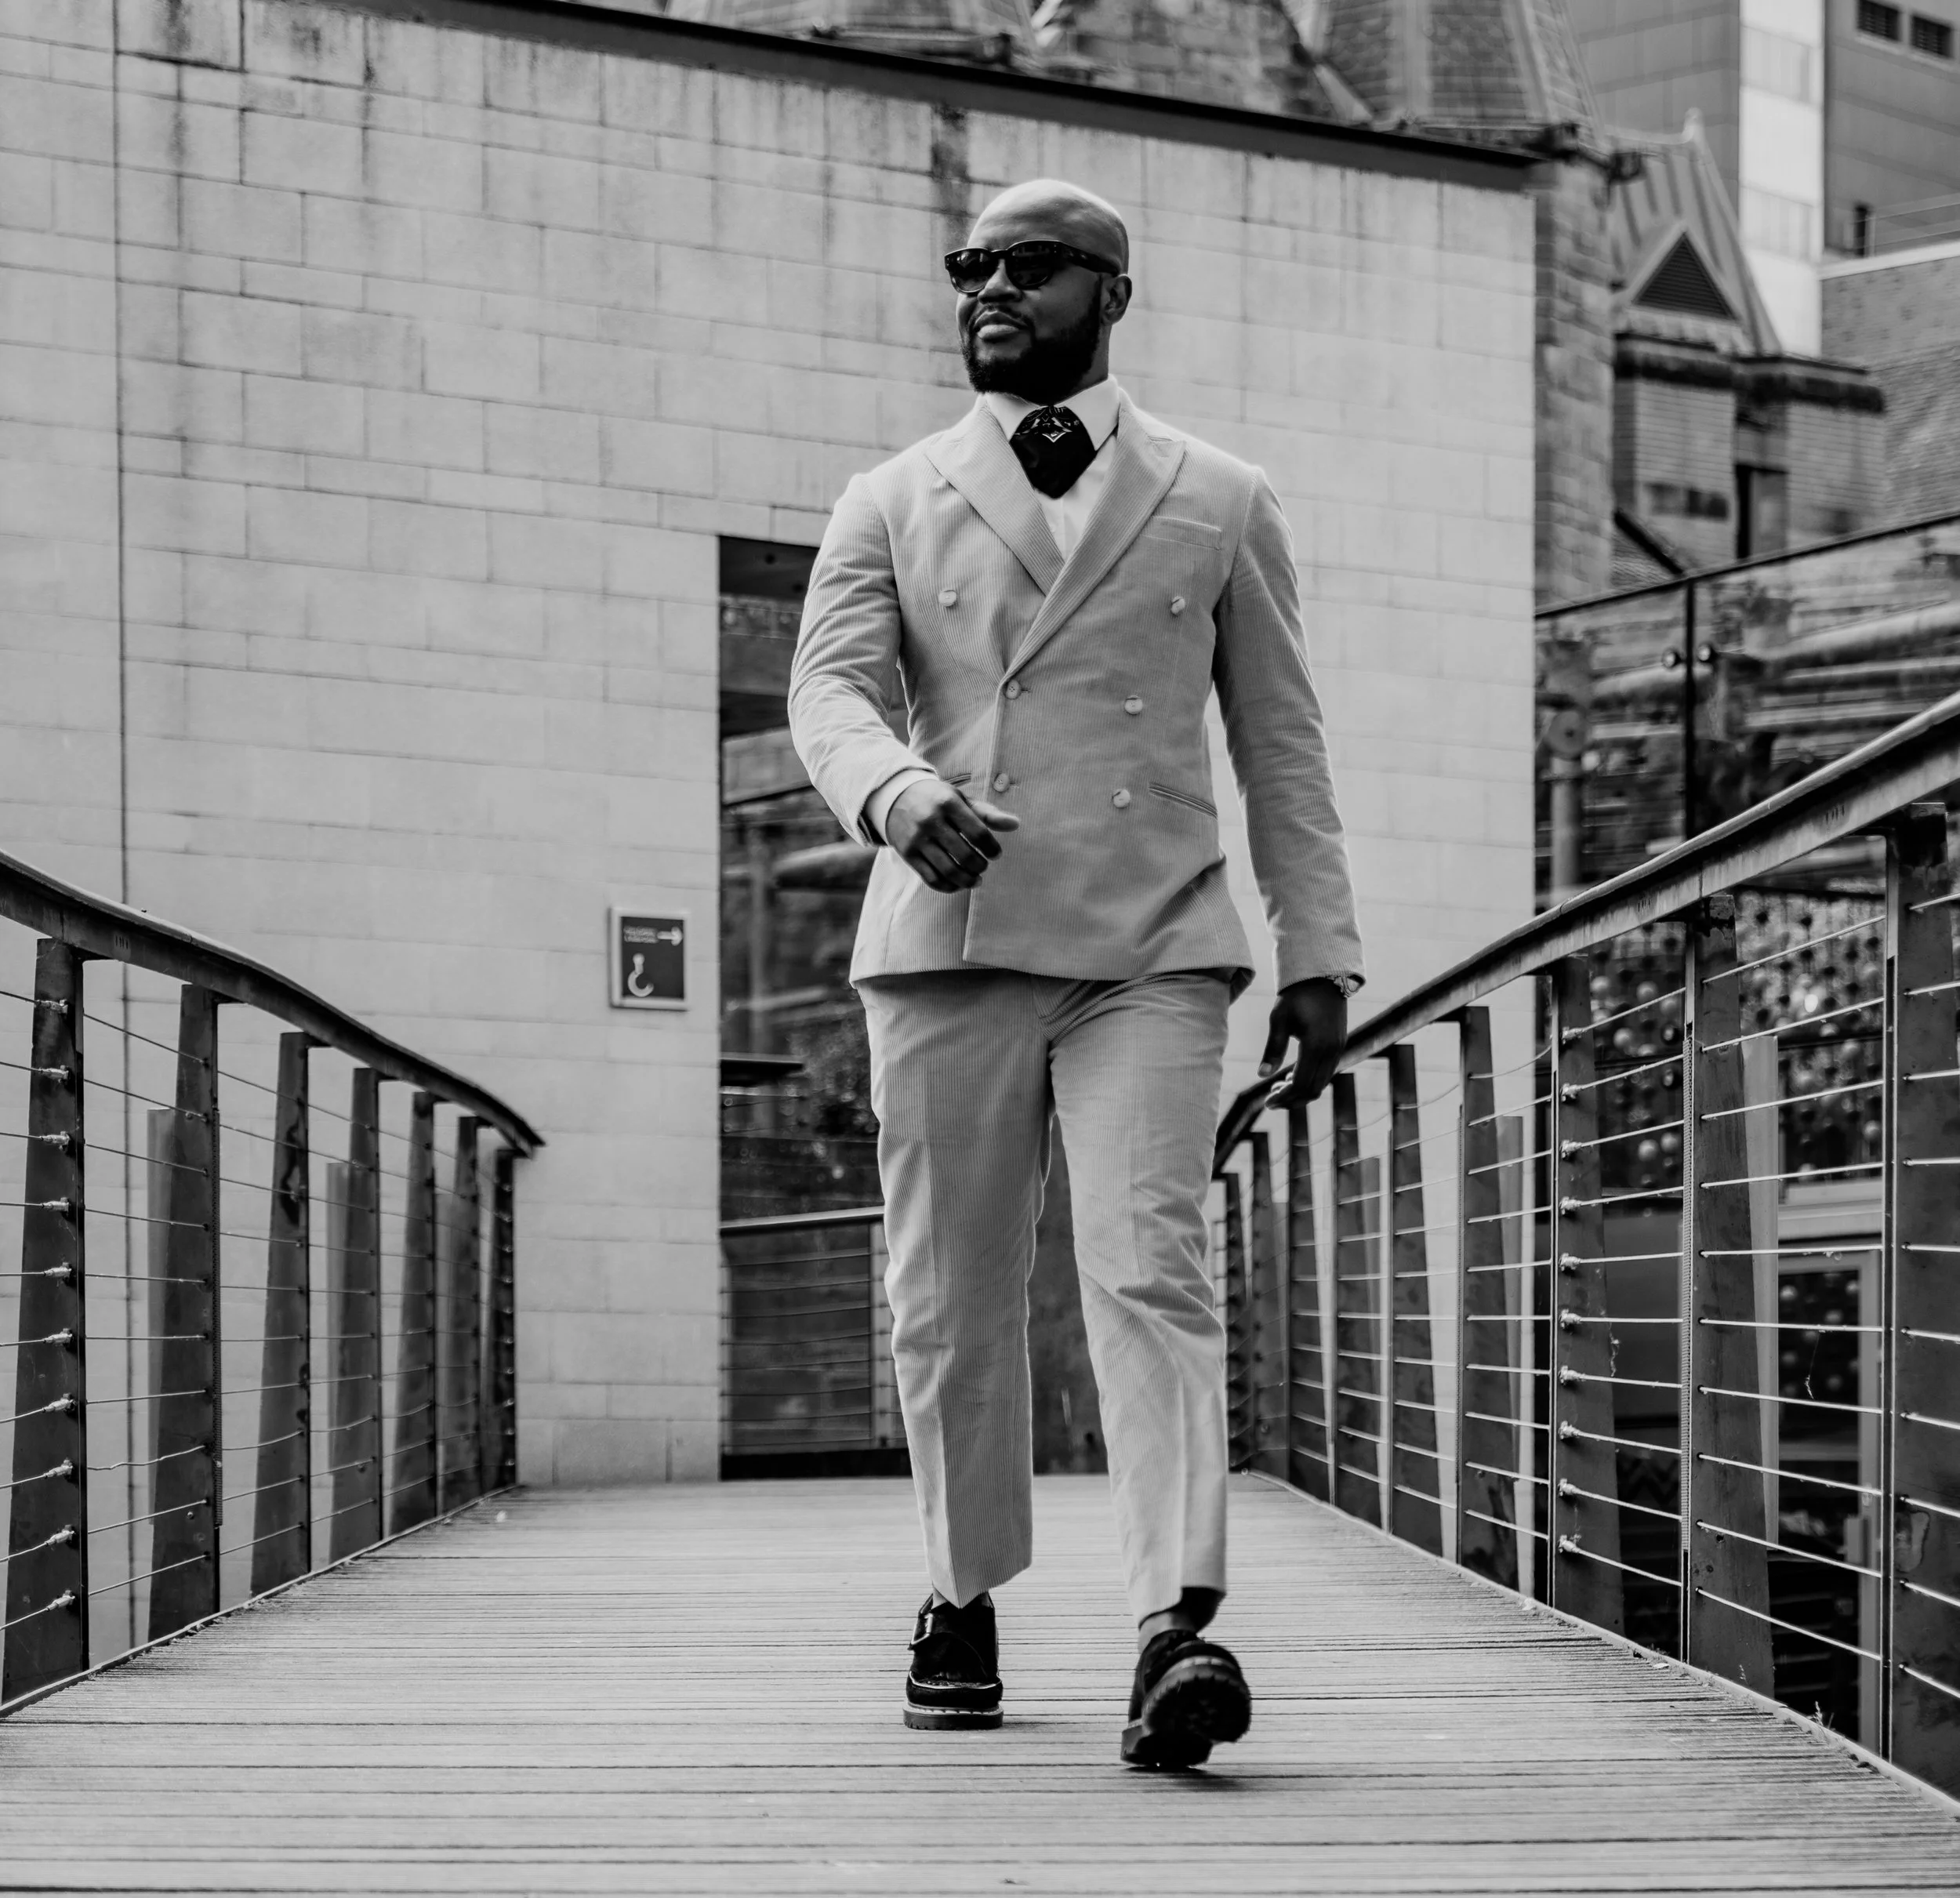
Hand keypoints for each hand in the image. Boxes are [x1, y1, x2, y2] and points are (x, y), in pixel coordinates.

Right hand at [885, 780, 1020, 892]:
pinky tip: (958, 884)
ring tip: (976, 879)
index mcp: (948, 803)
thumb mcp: (961, 800)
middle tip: (984, 867)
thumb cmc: (937, 800)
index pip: (978, 833)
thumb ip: (988, 813)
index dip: (992, 848)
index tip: (996, 854)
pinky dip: (948, 887)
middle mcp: (930, 821)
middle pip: (964, 855)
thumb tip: (1016, 825)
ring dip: (967, 880)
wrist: (896, 797)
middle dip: (980, 866)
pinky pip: (931, 879)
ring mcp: (917, 839)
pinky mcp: (907, 854)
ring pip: (948, 871)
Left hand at [1258, 978, 1347, 1106]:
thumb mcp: (1279, 1019)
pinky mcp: (1339, 1045)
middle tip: (1271, 1101)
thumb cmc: (1297, 996)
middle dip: (1292, 1100)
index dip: (1285, 1098)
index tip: (1267, 1103)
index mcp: (1316, 1046)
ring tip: (1278, 1089)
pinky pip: (1326, 1073)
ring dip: (1300, 1092)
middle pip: (1313, 1090)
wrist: (1322, 977)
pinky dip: (1310, 1081)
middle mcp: (1331, 1051)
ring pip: (1321, 1083)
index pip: (1301, 1084)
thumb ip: (1273, 1048)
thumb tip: (1261, 1076)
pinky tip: (1292, 1077)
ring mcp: (1338, 1049)